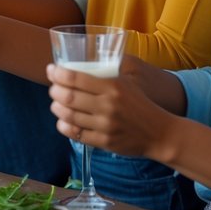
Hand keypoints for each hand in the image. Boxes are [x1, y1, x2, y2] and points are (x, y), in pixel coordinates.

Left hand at [46, 60, 173, 159]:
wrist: (159, 132)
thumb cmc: (140, 105)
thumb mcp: (127, 83)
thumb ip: (105, 76)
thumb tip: (78, 67)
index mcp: (113, 86)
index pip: (77, 77)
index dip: (58, 73)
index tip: (50, 70)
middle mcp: (108, 105)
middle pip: (69, 97)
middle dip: (54, 91)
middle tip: (52, 89)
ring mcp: (105, 125)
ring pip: (69, 116)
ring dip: (57, 109)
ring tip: (56, 104)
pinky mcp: (104, 142)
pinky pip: (76, 134)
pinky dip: (64, 127)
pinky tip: (62, 122)